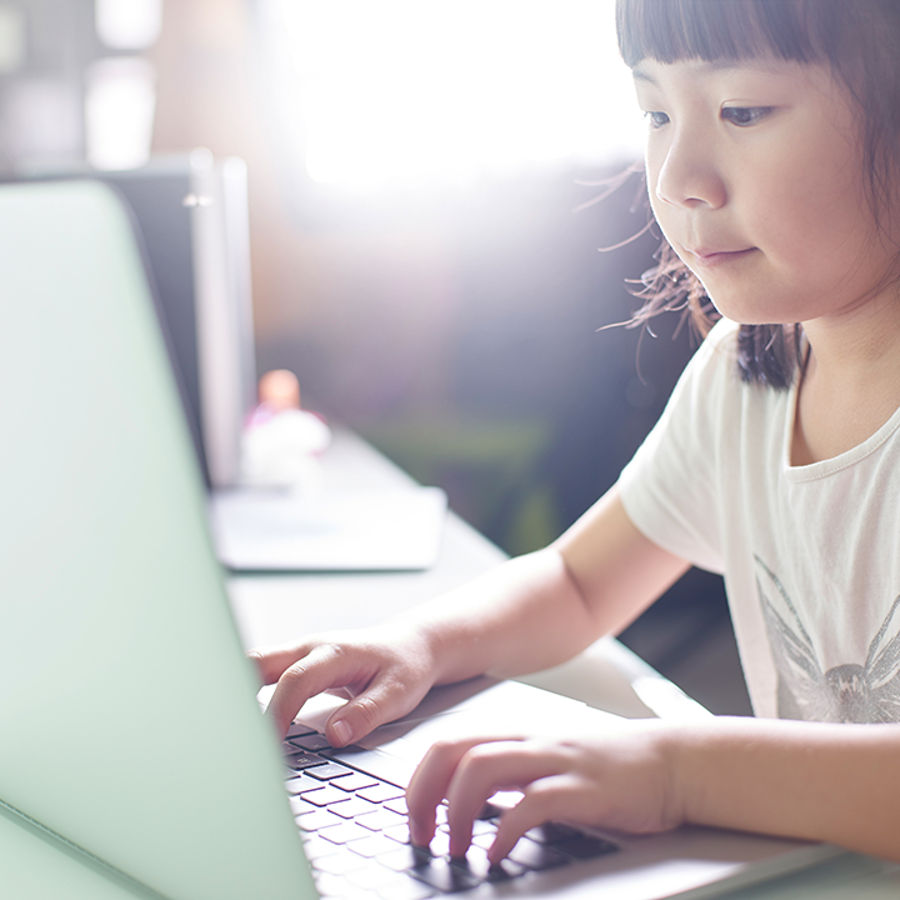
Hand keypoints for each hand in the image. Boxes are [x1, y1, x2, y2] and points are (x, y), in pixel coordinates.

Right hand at [248, 624, 437, 743]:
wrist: (411, 644)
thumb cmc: (406, 666)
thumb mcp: (398, 694)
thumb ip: (366, 713)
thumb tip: (335, 735)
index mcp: (336, 653)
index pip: (296, 680)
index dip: (280, 711)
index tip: (270, 743)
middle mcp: (312, 648)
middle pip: (259, 662)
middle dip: (237, 693)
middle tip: (231, 734)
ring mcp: (301, 653)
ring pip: (256, 666)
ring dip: (239, 694)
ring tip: (233, 734)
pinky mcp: (298, 664)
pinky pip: (265, 675)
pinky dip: (249, 695)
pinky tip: (246, 724)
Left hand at [405, 722, 681, 863]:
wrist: (671, 762)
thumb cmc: (609, 770)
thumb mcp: (552, 765)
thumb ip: (514, 778)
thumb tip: (469, 808)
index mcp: (518, 738)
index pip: (448, 743)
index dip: (419, 780)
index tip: (415, 819)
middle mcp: (529, 743)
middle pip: (453, 749)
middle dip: (423, 793)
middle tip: (422, 836)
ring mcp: (555, 762)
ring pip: (481, 768)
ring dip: (455, 812)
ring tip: (454, 849)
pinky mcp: (583, 789)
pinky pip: (530, 804)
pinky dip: (503, 832)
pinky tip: (497, 857)